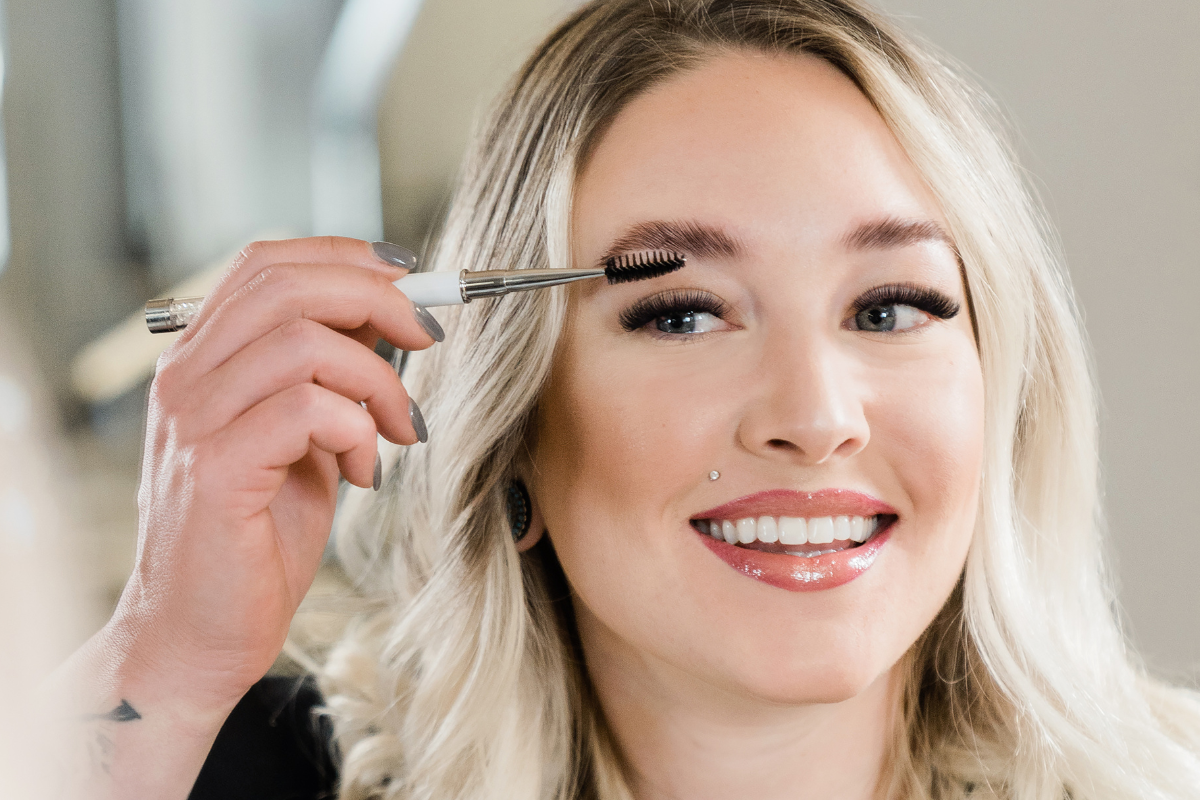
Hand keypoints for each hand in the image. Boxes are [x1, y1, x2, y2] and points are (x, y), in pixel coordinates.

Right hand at [109, 236, 437, 711]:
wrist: (197, 634)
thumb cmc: (257, 536)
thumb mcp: (305, 437)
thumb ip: (330, 376)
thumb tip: (389, 316)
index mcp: (203, 360)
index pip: (265, 264)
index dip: (344, 255)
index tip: (408, 277)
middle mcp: (186, 378)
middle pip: (285, 285)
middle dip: (376, 298)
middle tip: (427, 339)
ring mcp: (192, 420)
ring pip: (302, 342)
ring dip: (378, 380)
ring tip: (401, 429)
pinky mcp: (213, 469)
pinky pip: (305, 409)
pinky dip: (356, 431)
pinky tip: (363, 472)